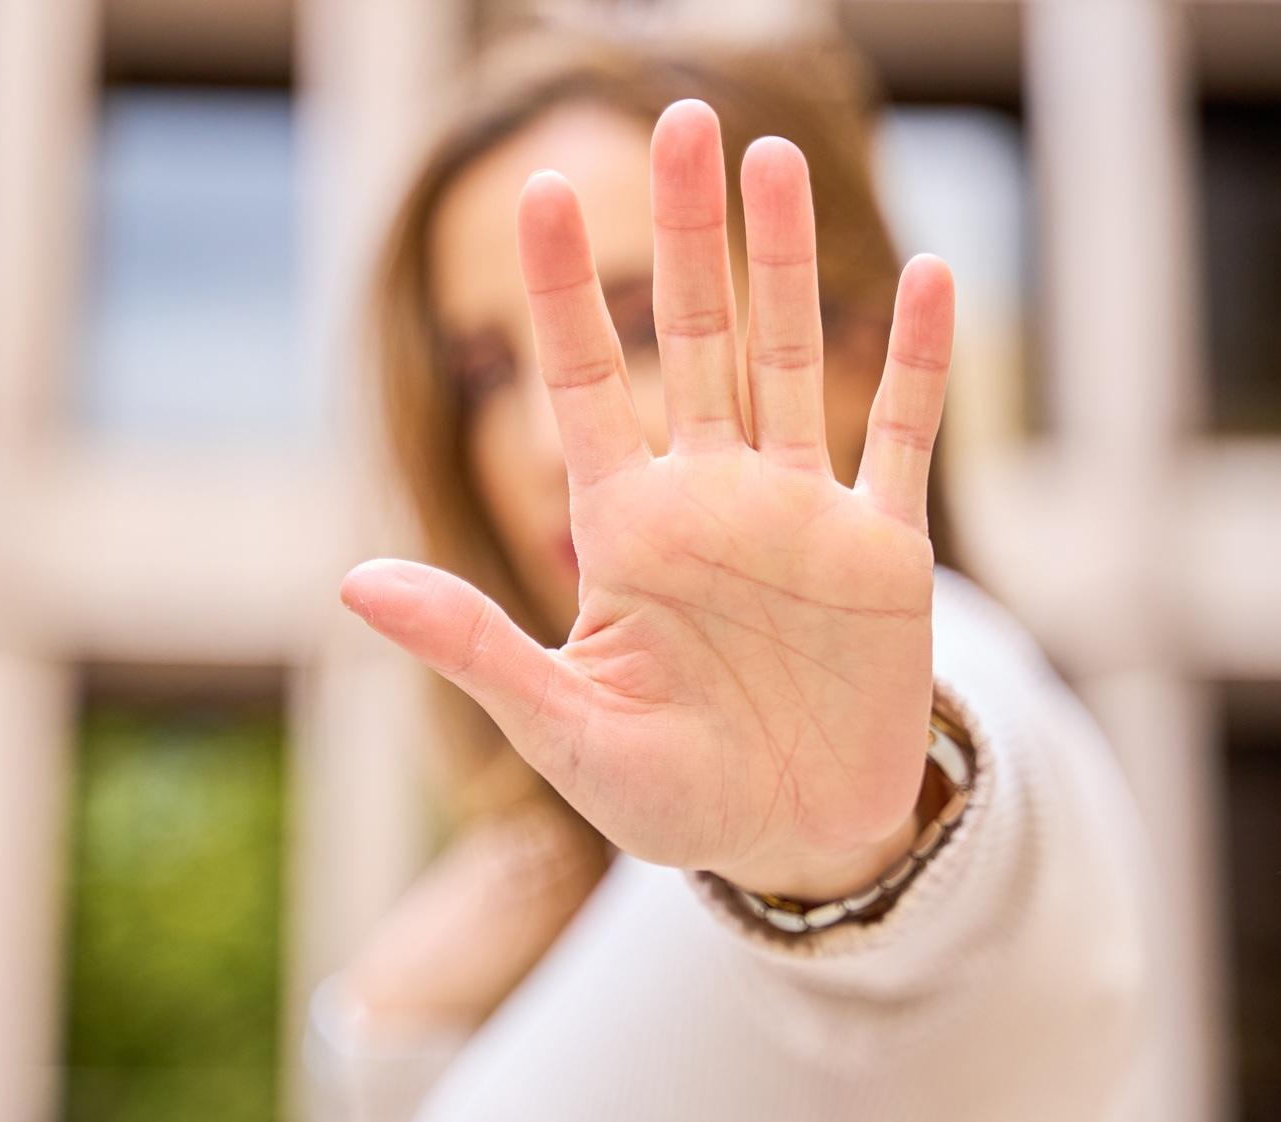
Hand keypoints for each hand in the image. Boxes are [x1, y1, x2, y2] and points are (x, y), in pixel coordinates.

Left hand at [342, 101, 955, 901]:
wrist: (794, 842)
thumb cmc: (668, 796)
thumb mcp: (561, 730)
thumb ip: (474, 648)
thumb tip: (353, 582)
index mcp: (625, 530)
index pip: (584, 382)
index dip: (561, 290)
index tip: (538, 191)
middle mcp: (710, 499)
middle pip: (692, 337)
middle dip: (683, 233)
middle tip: (681, 119)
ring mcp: (799, 514)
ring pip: (794, 358)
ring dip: (785, 263)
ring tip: (775, 159)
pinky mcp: (883, 550)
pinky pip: (899, 435)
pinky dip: (915, 362)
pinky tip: (927, 274)